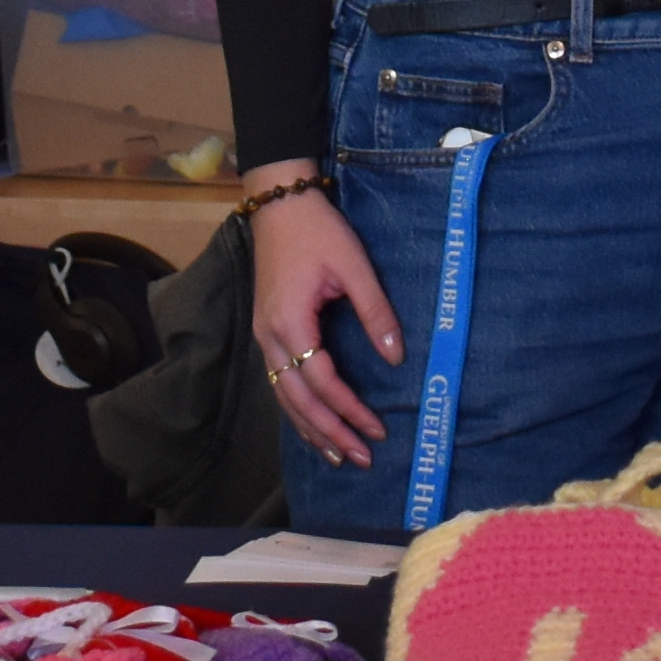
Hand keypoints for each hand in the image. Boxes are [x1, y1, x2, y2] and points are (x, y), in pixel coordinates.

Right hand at [248, 167, 398, 466]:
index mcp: (290, 322)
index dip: (350, 409)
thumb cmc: (318, 230)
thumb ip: (375, 313)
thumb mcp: (354, 266)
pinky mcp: (267, 330)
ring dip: (311, 428)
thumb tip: (396, 357)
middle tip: (361, 459)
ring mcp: (264, 335)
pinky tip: (314, 424)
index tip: (378, 429)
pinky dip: (298, 408)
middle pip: (298, 400)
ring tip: (338, 456)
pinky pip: (281, 382)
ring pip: (284, 396)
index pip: (322, 381)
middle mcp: (270, 337)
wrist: (279, 201)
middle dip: (330, 433)